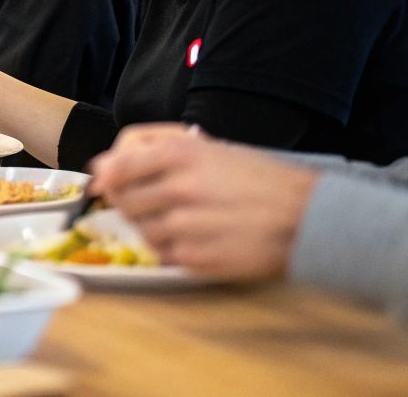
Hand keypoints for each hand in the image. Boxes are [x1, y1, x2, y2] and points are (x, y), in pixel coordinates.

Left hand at [88, 124, 318, 280]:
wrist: (304, 217)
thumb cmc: (261, 180)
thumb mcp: (213, 149)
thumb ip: (160, 151)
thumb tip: (109, 164)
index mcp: (181, 154)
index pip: (119, 164)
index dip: (107, 175)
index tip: (103, 183)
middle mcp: (177, 187)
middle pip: (125, 200)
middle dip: (132, 202)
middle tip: (157, 201)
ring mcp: (184, 225)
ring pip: (142, 230)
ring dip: (154, 225)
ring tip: (186, 219)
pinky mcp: (194, 258)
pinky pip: (163, 253)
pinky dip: (172, 248)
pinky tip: (198, 237)